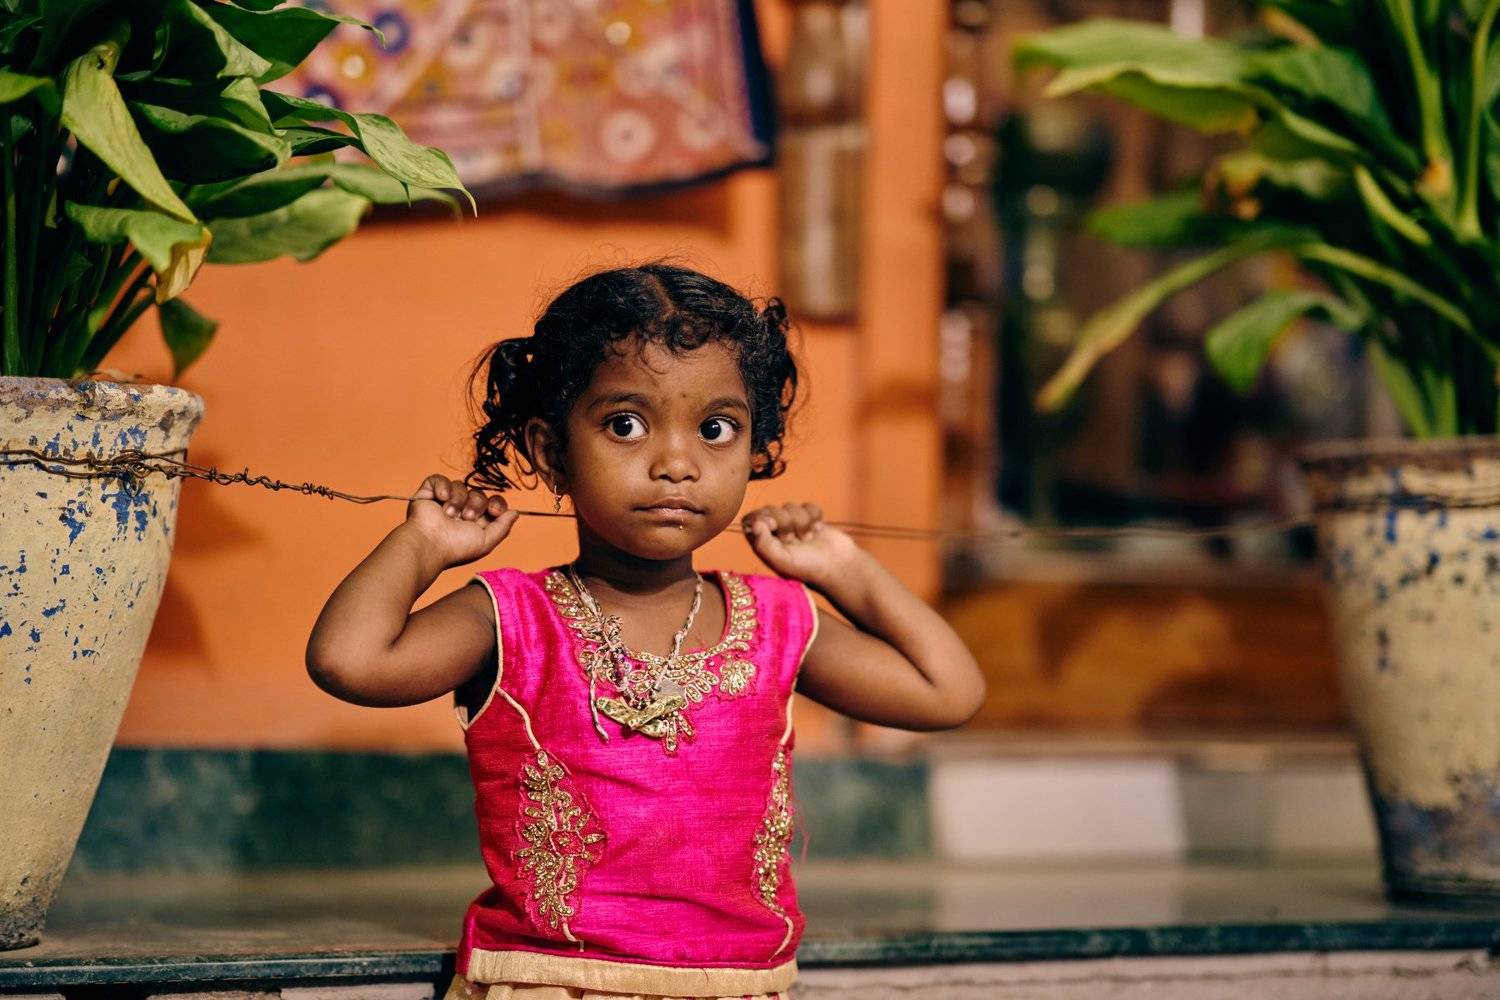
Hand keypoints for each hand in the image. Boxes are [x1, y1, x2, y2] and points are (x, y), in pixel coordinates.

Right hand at [404, 474, 518, 568]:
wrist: (430, 544)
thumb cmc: (456, 548)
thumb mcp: (486, 542)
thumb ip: (502, 527)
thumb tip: (515, 513)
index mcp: (475, 522)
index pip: (493, 503)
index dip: (497, 504)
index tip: (494, 511)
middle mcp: (460, 510)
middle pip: (479, 493)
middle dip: (476, 504)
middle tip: (466, 518)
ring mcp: (444, 501)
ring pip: (460, 486)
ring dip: (458, 500)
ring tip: (449, 515)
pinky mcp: (429, 493)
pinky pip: (440, 479)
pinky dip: (442, 486)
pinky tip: (441, 498)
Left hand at [742, 503, 860, 586]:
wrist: (838, 566)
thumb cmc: (807, 568)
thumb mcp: (781, 560)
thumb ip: (763, 543)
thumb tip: (754, 523)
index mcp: (764, 544)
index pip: (752, 519)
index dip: (761, 517)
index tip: (772, 525)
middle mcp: (776, 534)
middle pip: (771, 509)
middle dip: (785, 521)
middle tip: (793, 539)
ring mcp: (793, 525)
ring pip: (790, 506)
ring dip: (802, 522)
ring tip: (807, 539)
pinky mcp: (810, 519)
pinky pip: (808, 506)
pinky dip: (814, 516)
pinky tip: (817, 530)